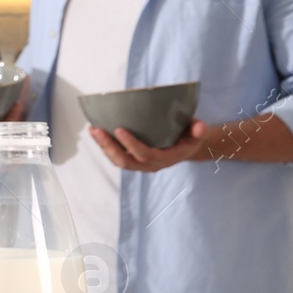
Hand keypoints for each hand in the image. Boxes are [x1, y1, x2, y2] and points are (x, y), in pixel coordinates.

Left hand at [89, 120, 207, 171]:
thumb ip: (199, 130)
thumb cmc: (191, 136)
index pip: (145, 154)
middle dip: (109, 146)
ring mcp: (140, 164)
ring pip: (117, 160)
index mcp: (165, 158)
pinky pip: (116, 156)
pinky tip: (96, 132)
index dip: (131, 144)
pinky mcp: (133, 159)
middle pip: (125, 161)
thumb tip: (199, 127)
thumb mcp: (198, 133)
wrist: (188, 146)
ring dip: (103, 146)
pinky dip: (104, 146)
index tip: (119, 130)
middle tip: (97, 130)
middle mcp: (150, 165)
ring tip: (93, 130)